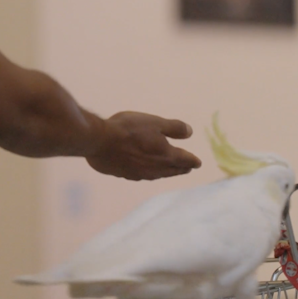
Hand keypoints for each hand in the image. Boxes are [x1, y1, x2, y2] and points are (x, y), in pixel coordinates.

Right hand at [86, 112, 201, 180]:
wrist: (100, 141)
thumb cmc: (129, 129)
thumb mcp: (155, 122)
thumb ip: (174, 128)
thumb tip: (190, 133)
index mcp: (165, 155)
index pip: (184, 160)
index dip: (192, 161)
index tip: (198, 163)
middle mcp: (155, 168)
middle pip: (172, 170)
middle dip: (181, 168)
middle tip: (188, 168)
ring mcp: (140, 174)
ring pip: (158, 175)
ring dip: (167, 172)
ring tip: (170, 170)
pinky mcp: (126, 175)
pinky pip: (143, 176)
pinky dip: (150, 173)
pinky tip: (146, 171)